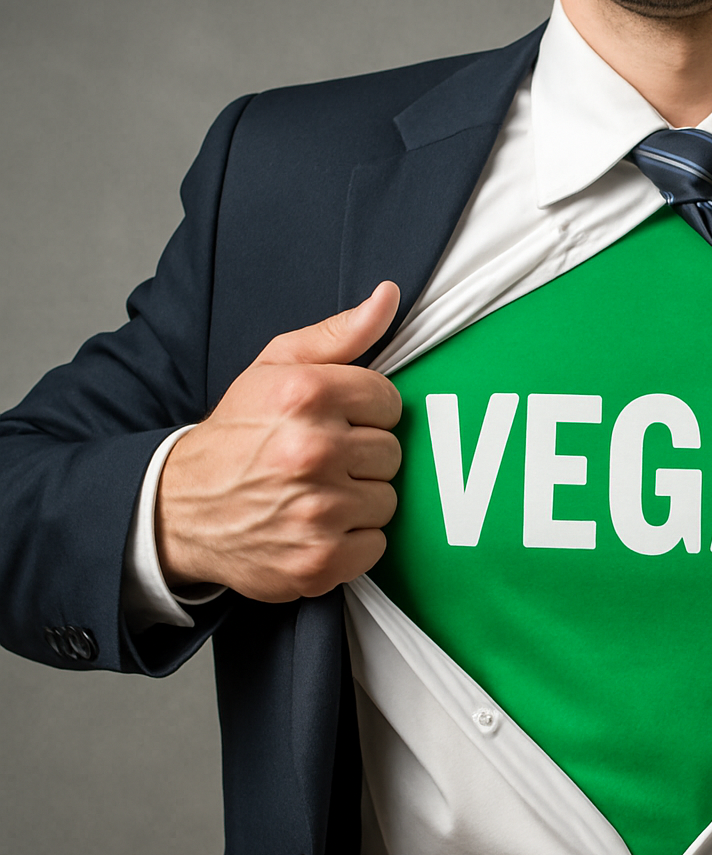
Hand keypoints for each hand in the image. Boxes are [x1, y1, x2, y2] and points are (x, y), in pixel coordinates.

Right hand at [156, 282, 403, 601]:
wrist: (178, 510)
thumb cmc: (236, 435)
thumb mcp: (274, 369)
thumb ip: (339, 334)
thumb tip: (389, 295)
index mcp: (304, 395)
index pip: (389, 401)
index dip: (366, 412)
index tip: (336, 421)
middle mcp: (312, 450)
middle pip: (391, 452)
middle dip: (362, 456)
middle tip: (321, 460)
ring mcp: (317, 509)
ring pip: (387, 499)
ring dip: (360, 499)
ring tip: (317, 492)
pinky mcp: (319, 559)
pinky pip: (376, 544)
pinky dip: (352, 541)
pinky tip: (317, 526)